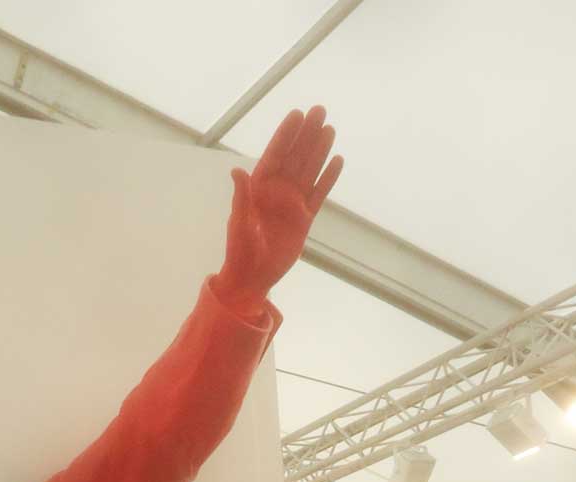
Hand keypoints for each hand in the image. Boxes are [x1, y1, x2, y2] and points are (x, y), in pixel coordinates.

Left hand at [214, 106, 343, 310]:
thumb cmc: (240, 251)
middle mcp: (278, 190)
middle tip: (319, 111)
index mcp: (259, 187)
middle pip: (295, 157)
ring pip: (309, 170)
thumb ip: (241, 197)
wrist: (253, 277)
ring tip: (330, 129)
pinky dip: (328, 178)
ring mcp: (292, 203)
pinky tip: (337, 161)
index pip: (275, 155)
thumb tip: (238, 171)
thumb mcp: (239, 223)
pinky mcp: (304, 218)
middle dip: (306, 134)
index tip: (297, 114)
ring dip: (319, 150)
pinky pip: (319, 193)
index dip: (286, 135)